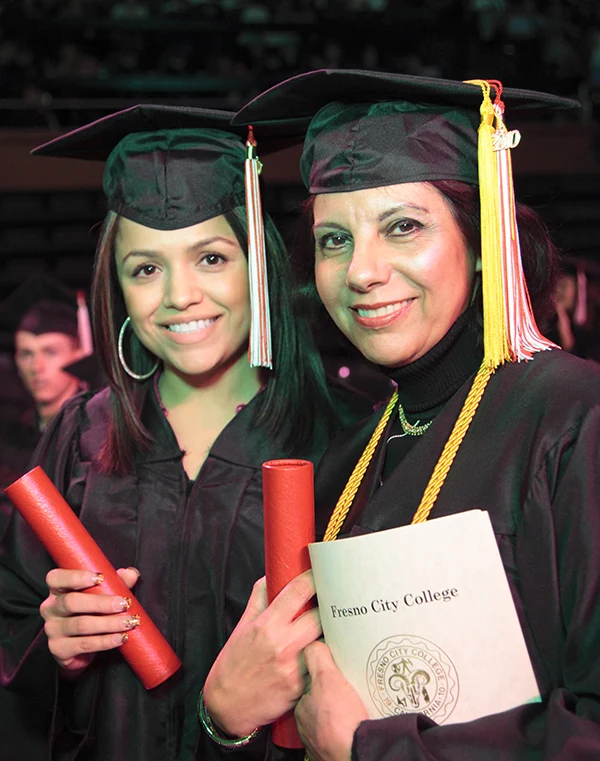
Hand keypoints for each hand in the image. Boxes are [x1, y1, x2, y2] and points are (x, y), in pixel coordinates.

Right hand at [40, 567, 139, 673]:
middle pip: (71, 602)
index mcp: (58, 589)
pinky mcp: (59, 649)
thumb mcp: (101, 593)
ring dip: (108, 623)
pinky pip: (84, 644)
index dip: (76, 576)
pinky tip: (120, 638)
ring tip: (127, 622)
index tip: (100, 577)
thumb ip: (115, 581)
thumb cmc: (90, 611)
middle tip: (123, 604)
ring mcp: (53, 630)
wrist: (78, 647)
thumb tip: (131, 574)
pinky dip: (105, 641)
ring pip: (81, 625)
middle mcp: (51, 608)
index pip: (56, 578)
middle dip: (101, 602)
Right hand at [204, 570, 320, 736]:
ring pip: (325, 639)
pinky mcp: (301, 686)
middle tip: (331, 600)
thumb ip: (258, 599)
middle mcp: (282, 644)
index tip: (320, 572)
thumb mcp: (242, 626)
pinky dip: (324, 656)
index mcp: (267, 625)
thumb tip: (271, 577)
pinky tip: (325, 652)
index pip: (298, 591)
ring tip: (331, 625)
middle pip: (320, 614)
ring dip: (328, 631)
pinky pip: (320, 665)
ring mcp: (294, 666)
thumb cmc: (233, 664)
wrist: (227, 704)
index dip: (313, 577)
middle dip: (326, 605)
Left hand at [295, 641, 367, 760]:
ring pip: (332, 720)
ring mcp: (322, 742)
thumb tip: (315, 644)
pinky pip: (343, 734)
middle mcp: (308, 728)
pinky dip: (349, 729)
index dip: (322, 677)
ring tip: (358, 706)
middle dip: (333, 697)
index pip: (310, 686)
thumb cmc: (341, 722)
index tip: (335, 675)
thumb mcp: (326, 678)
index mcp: (302, 709)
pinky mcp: (337, 752)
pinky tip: (359, 723)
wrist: (359, 754)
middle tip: (350, 690)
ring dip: (342, 713)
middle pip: (321, 703)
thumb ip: (317, 658)